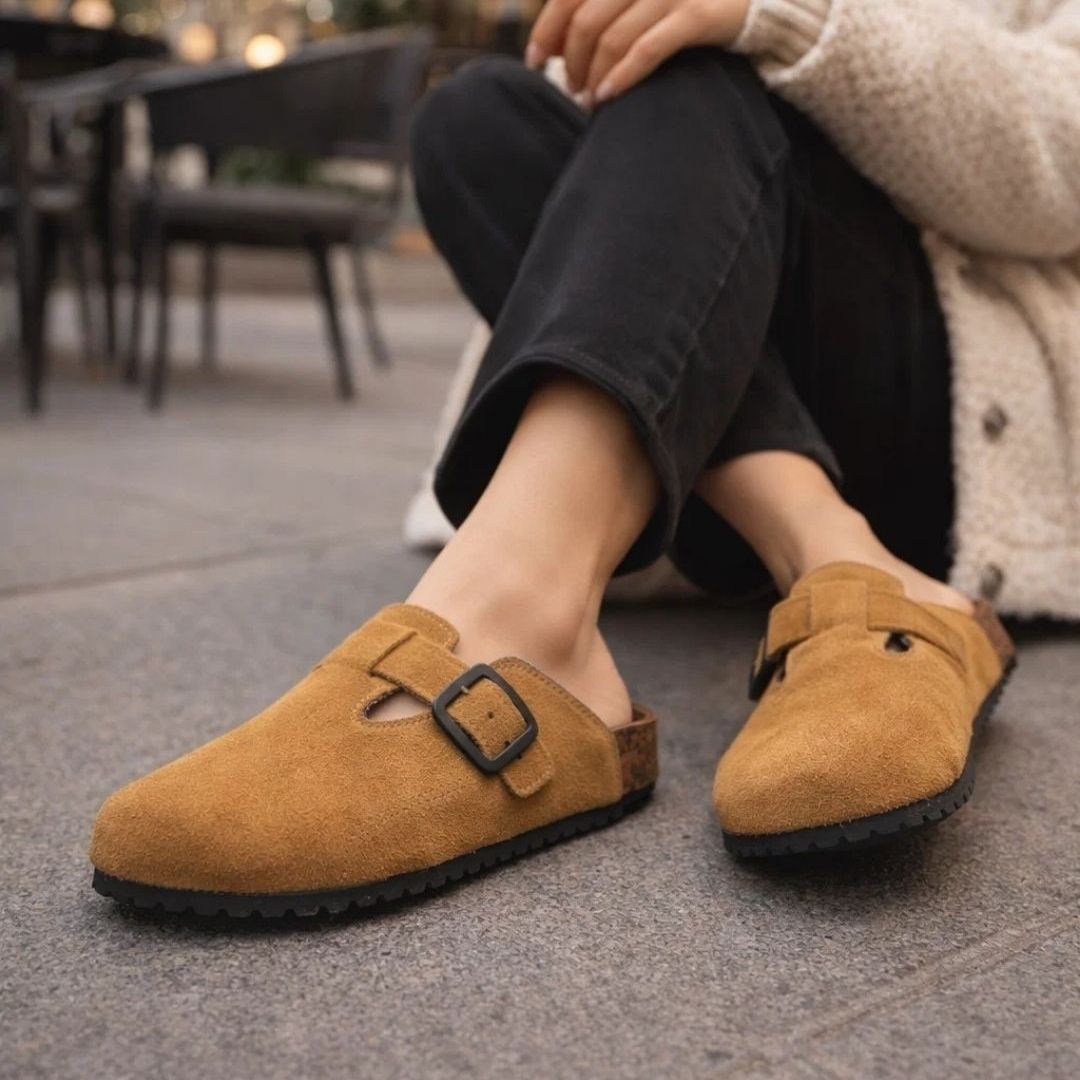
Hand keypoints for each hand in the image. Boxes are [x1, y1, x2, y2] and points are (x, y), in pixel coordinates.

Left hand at [526, 0, 750, 104]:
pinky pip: (647, 49)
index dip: (546, 29)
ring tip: (589, 100)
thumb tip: (551, 45)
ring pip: (612, 38)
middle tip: (571, 88)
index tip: (534, 60)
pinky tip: (608, 96)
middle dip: (570, 61)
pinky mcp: (698, 15)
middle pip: (586, 20)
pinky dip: (622, 76)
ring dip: (592, 77)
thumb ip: (603, 9)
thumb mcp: (640, 0)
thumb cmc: (686, 4)